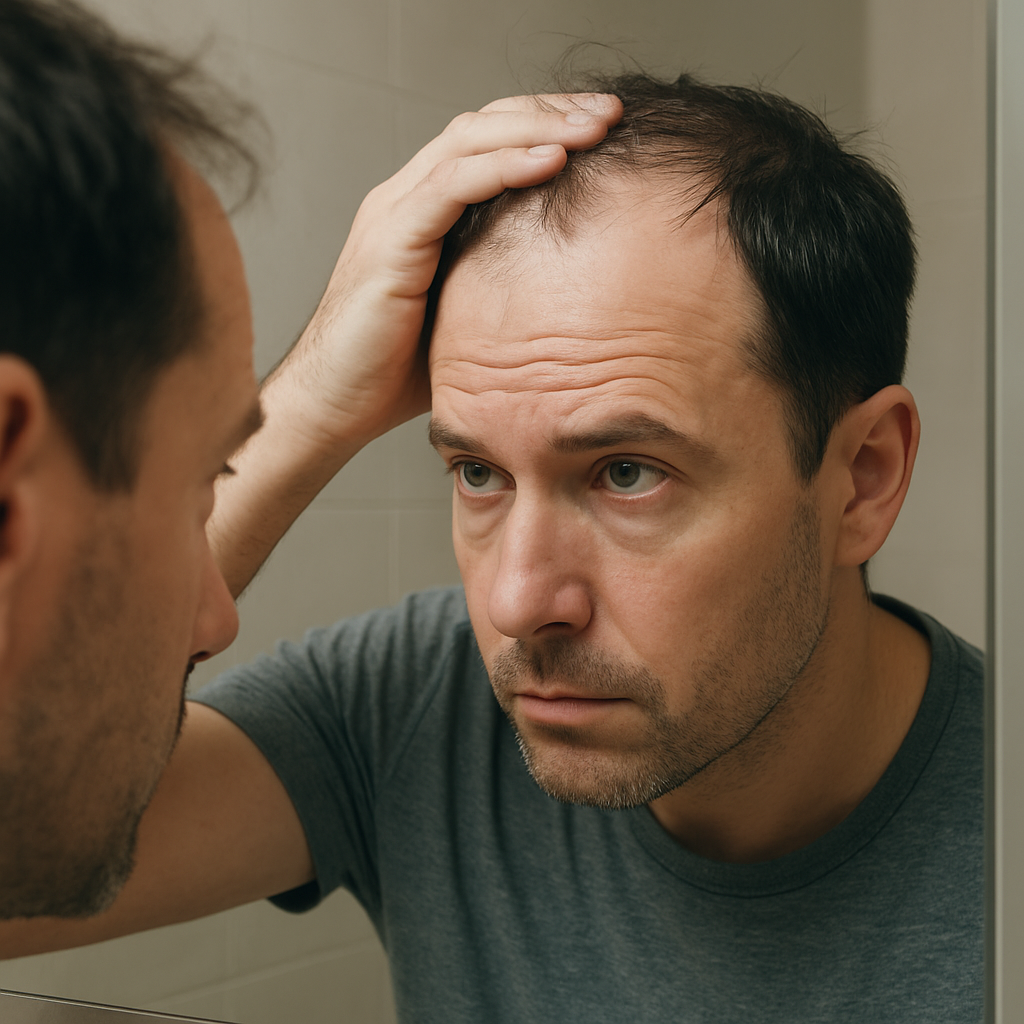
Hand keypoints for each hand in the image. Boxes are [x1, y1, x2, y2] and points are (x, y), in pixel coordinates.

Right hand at [210, 93, 620, 596]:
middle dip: (552, 110)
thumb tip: (573, 290)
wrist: (335, 405)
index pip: (489, 141)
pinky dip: (503, 167)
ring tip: (594, 124)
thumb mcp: (469, 315)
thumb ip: (504, 284)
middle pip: (484, 124)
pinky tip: (551, 160)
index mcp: (424, 209)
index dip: (546, 123)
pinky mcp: (390, 242)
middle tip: (612, 110)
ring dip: (537, 126)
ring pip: (470, 140)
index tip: (604, 126)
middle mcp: (405, 197)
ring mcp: (393, 214)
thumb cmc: (399, 370)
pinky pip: (451, 187)